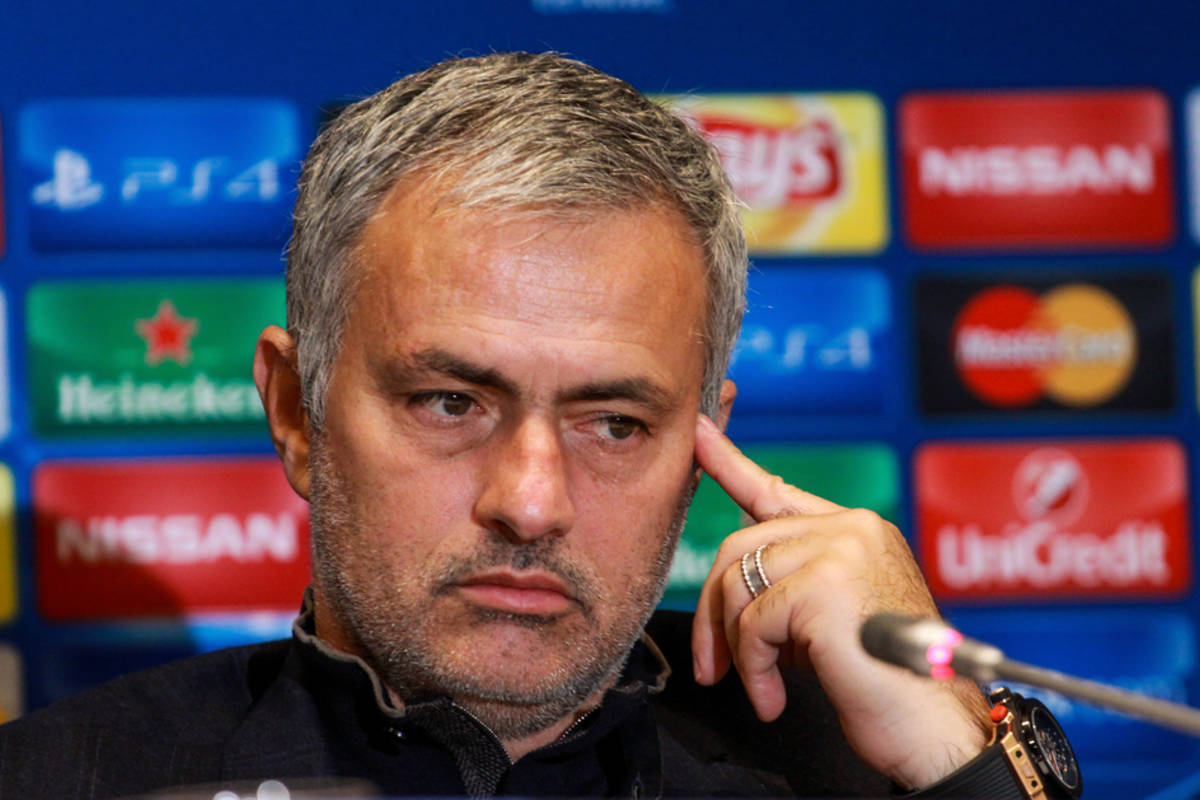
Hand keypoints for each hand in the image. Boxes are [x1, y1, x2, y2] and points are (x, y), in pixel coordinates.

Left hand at [690, 414, 990, 789]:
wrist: (937, 729)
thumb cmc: (889, 685)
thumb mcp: (833, 621)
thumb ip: (793, 587)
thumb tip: (734, 589)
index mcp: (857, 530)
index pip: (776, 491)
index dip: (729, 464)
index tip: (698, 435)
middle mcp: (850, 528)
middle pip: (740, 547)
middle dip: (713, 610)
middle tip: (712, 664)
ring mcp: (840, 550)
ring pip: (738, 584)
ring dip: (733, 646)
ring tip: (756, 685)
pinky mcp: (824, 586)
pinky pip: (752, 622)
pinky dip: (752, 667)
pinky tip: (771, 697)